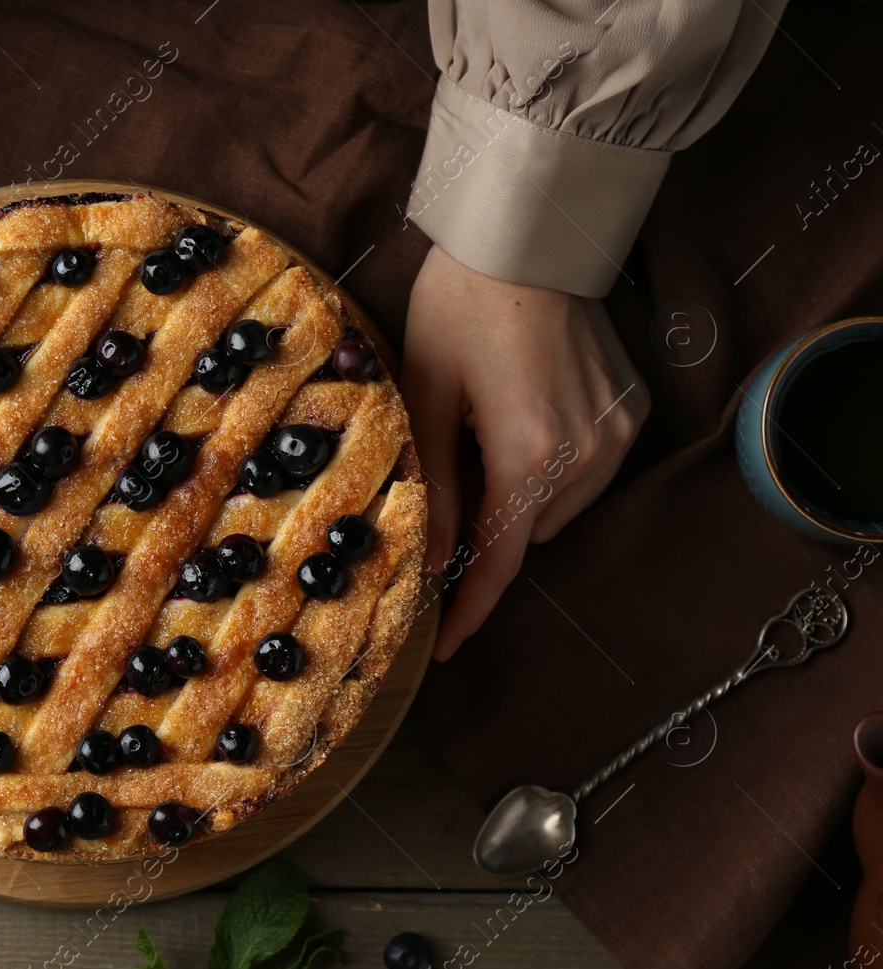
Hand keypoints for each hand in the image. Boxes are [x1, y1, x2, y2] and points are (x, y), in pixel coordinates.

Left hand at [402, 245, 648, 660]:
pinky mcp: (631, 410)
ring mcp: (617, 432)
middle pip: (526, 533)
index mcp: (529, 455)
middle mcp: (586, 454)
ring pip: (556, 506)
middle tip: (448, 474)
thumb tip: (435, 556)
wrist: (529, 237)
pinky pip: (585, 470)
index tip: (446, 643)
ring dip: (519, 493)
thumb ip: (435, 485)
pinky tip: (521, 414)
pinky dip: (550, 464)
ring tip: (483, 430)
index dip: (470, 608)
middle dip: (485, 525)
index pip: (499, 560)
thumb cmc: (461, 306)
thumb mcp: (427, 397)